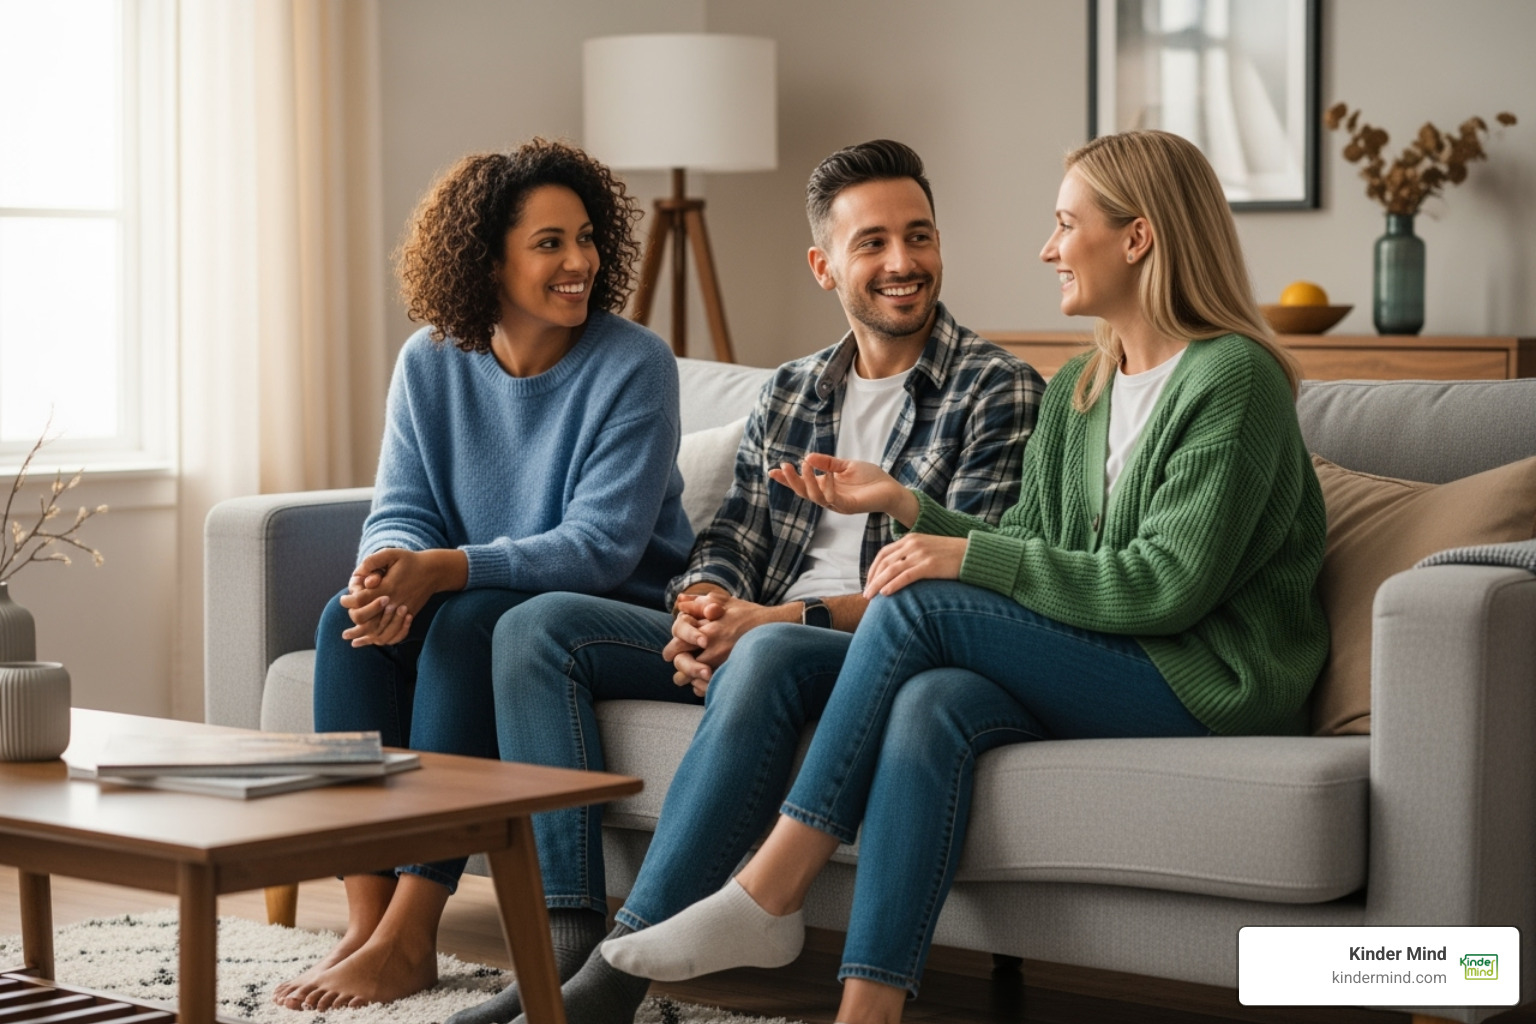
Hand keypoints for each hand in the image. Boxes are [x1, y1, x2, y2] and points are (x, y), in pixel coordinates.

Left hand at [338, 548, 464, 646]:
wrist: (434, 571)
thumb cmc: (411, 561)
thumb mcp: (392, 554)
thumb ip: (373, 561)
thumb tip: (358, 573)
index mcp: (387, 587)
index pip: (360, 600)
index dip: (348, 601)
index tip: (343, 599)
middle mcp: (393, 602)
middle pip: (367, 620)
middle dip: (354, 618)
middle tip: (349, 614)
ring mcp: (401, 611)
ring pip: (380, 631)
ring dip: (363, 635)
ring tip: (350, 638)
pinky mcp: (408, 616)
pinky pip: (394, 634)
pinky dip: (383, 639)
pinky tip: (373, 642)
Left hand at [663, 593, 776, 696]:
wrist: (778, 630)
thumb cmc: (751, 615)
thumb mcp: (726, 603)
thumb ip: (700, 602)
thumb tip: (680, 603)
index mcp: (709, 629)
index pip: (679, 642)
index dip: (672, 650)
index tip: (670, 654)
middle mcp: (714, 647)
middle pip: (683, 664)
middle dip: (679, 669)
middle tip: (679, 674)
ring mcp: (723, 663)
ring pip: (695, 680)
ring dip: (691, 681)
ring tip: (691, 682)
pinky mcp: (732, 674)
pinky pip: (710, 688)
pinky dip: (705, 688)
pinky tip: (707, 685)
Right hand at [768, 454, 918, 525]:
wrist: (891, 489)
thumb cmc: (870, 478)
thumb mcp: (846, 466)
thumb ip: (828, 463)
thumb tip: (808, 456)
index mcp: (826, 487)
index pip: (802, 484)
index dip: (786, 479)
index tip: (772, 470)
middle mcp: (828, 497)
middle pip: (803, 492)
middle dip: (791, 481)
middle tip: (784, 466)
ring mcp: (837, 504)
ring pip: (814, 497)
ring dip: (807, 481)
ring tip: (805, 464)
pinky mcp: (848, 506)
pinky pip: (832, 499)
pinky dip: (827, 486)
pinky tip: (827, 474)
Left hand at [863, 534, 968, 597]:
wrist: (974, 554)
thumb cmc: (952, 556)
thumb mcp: (928, 550)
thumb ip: (913, 556)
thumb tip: (897, 573)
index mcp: (911, 538)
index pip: (884, 554)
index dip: (873, 569)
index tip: (868, 582)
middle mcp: (913, 543)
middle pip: (884, 562)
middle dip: (872, 579)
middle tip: (865, 594)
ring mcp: (921, 553)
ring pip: (891, 569)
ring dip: (878, 584)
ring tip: (870, 597)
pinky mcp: (930, 564)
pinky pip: (906, 576)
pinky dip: (893, 584)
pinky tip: (885, 594)